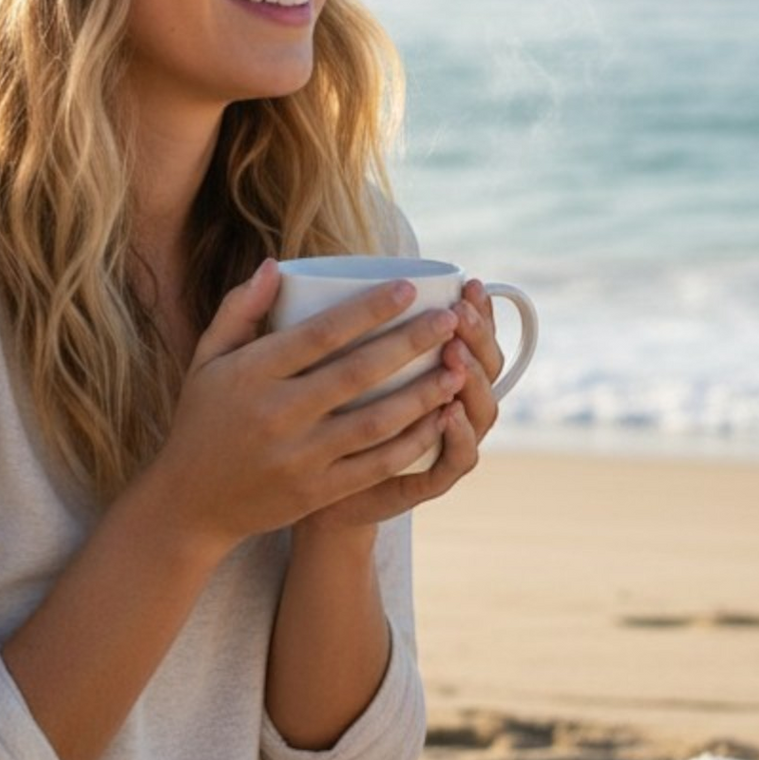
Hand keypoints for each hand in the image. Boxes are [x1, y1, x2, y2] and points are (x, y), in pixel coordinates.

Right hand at [141, 261, 469, 551]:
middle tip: (450, 319)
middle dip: (411, 343)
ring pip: (376, 422)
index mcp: (252, 374)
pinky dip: (413, 442)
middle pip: (358, 373)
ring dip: (423, 394)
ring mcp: (299, 457)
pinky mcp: (317, 492)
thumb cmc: (202, 420)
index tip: (408, 286)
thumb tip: (275, 264)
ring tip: (458, 368)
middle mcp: (277, 414)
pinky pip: (376, 465)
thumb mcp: (206, 360)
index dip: (368, 309)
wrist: (191, 504)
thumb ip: (239, 310)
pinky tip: (439, 420)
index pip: (320, 334)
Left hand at [298, 277, 504, 532]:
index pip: (473, 335)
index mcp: (431, 369)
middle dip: (480, 339)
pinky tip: (447, 415)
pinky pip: (455, 462)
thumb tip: (271, 265)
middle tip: (459, 315)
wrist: (304, 494)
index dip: (479, 311)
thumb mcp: (303, 369)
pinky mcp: (426, 481)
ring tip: (456, 358)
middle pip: (486, 368)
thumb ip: (291, 322)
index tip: (470, 283)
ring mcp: (440, 443)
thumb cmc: (307, 419)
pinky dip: (457, 439)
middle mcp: (447, 404)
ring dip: (474, 384)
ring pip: (480, 412)